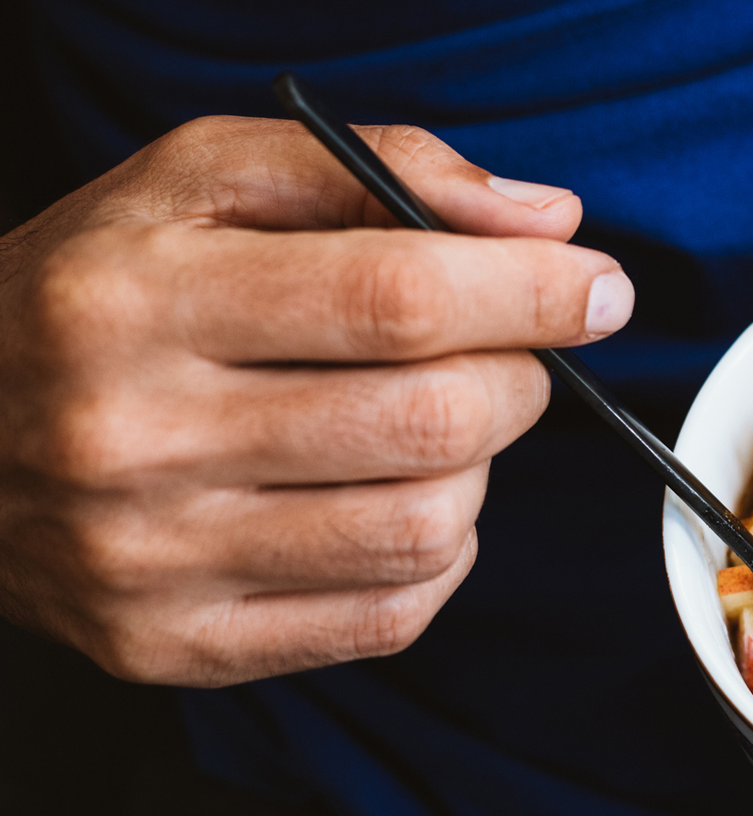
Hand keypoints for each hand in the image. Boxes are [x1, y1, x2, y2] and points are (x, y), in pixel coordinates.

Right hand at [0, 116, 631, 685]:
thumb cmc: (96, 289)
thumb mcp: (197, 178)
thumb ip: (373, 170)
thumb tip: (544, 221)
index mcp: (138, 297)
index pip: (397, 296)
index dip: (531, 291)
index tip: (593, 286)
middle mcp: (136, 436)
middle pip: (432, 421)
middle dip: (518, 378)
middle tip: (505, 352)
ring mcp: (154, 559)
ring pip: (428, 527)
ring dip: (477, 469)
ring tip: (432, 424)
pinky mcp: (179, 645)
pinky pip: (391, 614)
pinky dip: (438, 554)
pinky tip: (395, 499)